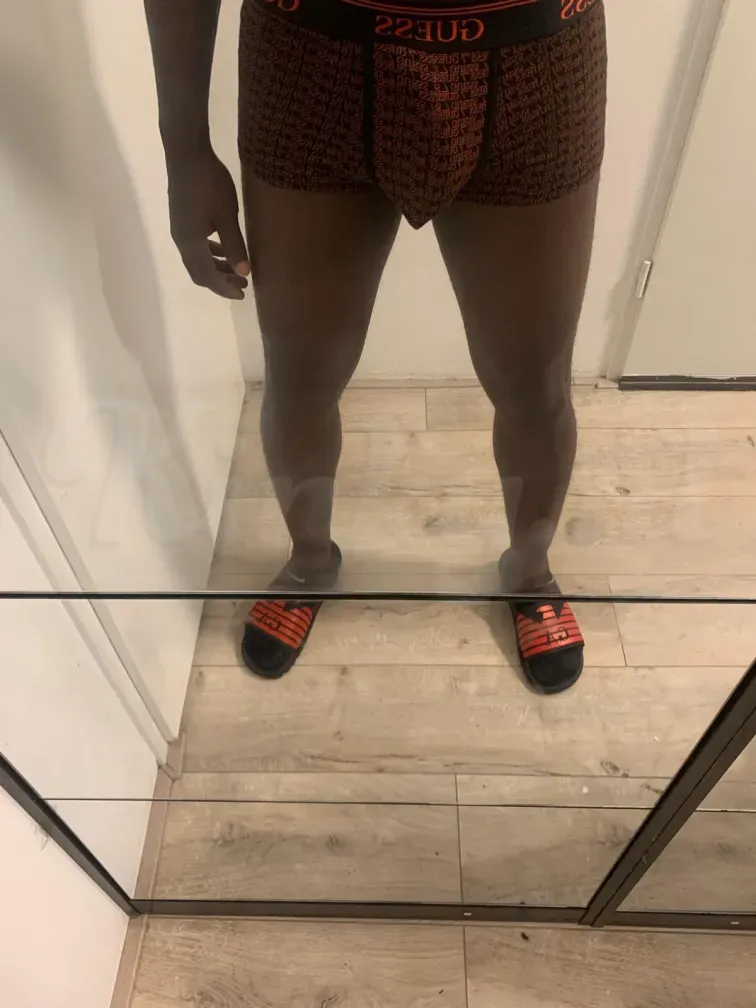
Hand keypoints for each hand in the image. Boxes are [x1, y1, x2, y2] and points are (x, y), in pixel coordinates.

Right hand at [167, 151, 249, 298]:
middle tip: (243, 285)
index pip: (207, 276)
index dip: (224, 288)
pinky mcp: (181, 220)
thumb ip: (234, 245)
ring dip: (216, 268)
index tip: (242, 294)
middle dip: (220, 282)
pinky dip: (209, 254)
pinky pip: (195, 247)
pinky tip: (223, 248)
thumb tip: (243, 272)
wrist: (186, 153)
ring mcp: (179, 230)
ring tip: (237, 269)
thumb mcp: (227, 215)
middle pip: (199, 273)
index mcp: (191, 243)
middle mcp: (181, 241)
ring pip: (197, 260)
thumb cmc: (209, 182)